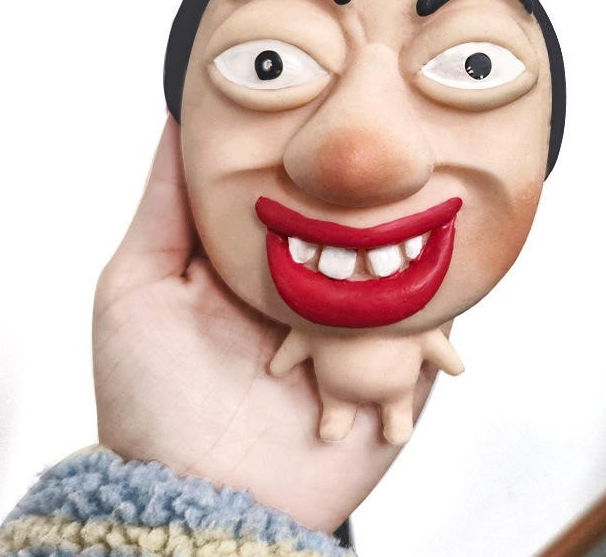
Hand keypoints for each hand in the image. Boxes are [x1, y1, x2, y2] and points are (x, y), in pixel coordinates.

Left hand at [93, 115, 437, 532]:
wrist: (205, 501)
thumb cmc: (152, 398)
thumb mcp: (136, 287)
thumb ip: (164, 205)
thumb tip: (179, 118)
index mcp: (262, 263)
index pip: (301, 195)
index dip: (319, 157)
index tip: (342, 104)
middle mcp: (315, 291)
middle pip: (359, 230)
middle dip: (384, 195)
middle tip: (413, 140)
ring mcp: (358, 333)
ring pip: (403, 272)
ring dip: (424, 241)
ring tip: (455, 189)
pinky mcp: (394, 376)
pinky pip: (432, 332)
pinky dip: (451, 303)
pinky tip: (469, 264)